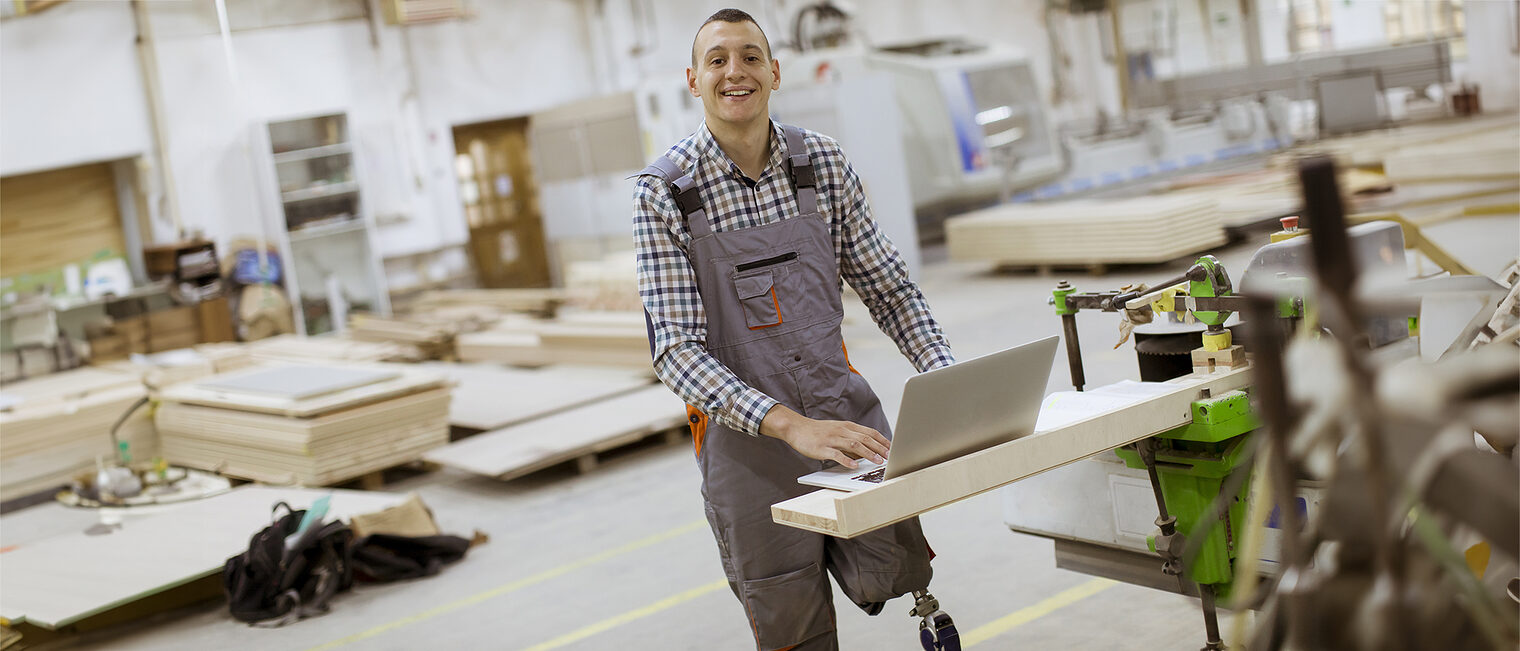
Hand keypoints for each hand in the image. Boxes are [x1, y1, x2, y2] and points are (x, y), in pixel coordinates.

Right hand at [760, 404, 889, 468]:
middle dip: (880, 448)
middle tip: (890, 456)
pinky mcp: (822, 448)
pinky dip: (846, 460)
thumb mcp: (838, 431)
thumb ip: (852, 439)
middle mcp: (842, 431)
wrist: (797, 428)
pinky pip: (836, 454)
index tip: (893, 449)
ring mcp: (832, 439)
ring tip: (878, 461)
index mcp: (847, 426)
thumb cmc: (818, 432)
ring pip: (854, 445)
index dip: (883, 441)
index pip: (870, 433)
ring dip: (868, 454)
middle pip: (865, 438)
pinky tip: (854, 466)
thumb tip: (867, 450)